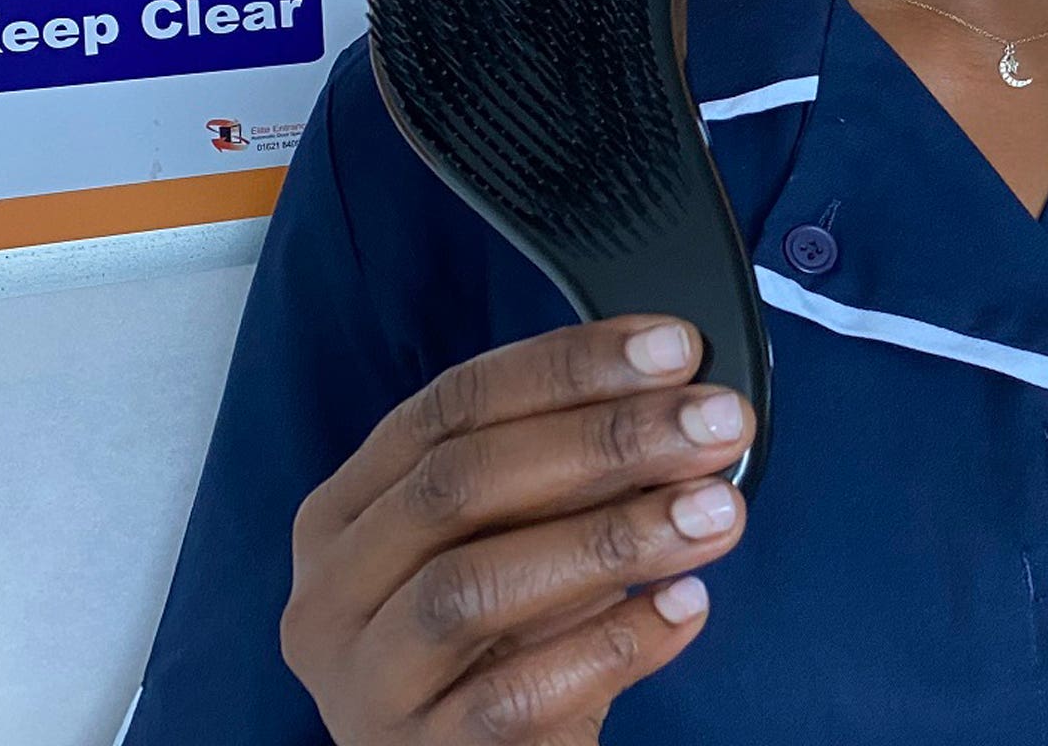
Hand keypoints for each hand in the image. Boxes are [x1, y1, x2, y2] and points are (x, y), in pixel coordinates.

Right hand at [280, 317, 754, 744]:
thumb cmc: (501, 641)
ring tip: (716, 511)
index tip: (675, 350)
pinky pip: (512, 696)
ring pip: (473, 588)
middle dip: (604, 440)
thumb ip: (570, 473)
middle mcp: (331, 591)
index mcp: (347, 511)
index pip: (450, 405)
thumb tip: (681, 398)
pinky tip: (685, 608)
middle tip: (716, 423)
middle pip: (458, 483)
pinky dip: (609, 646)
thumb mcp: (519, 540)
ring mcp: (364, 682)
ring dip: (611, 538)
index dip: (567, 367)